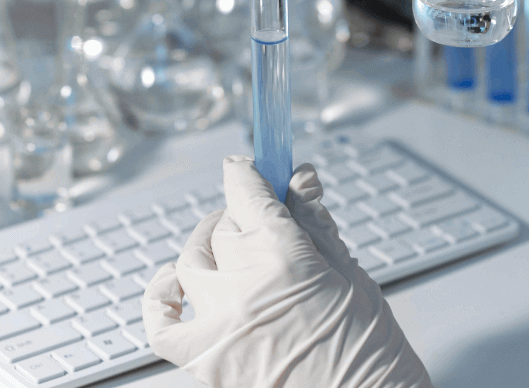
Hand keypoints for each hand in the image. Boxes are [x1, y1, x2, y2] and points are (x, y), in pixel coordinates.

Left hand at [143, 156, 432, 387]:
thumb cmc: (367, 348)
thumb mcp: (348, 273)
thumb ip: (314, 222)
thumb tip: (301, 177)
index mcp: (283, 255)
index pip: (246, 192)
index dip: (247, 172)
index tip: (249, 166)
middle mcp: (244, 285)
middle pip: (223, 226)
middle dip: (242, 215)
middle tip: (263, 220)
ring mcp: (220, 325)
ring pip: (192, 262)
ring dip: (207, 246)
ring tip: (227, 247)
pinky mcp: (207, 362)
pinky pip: (162, 324)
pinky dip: (161, 299)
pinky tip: (173, 285)